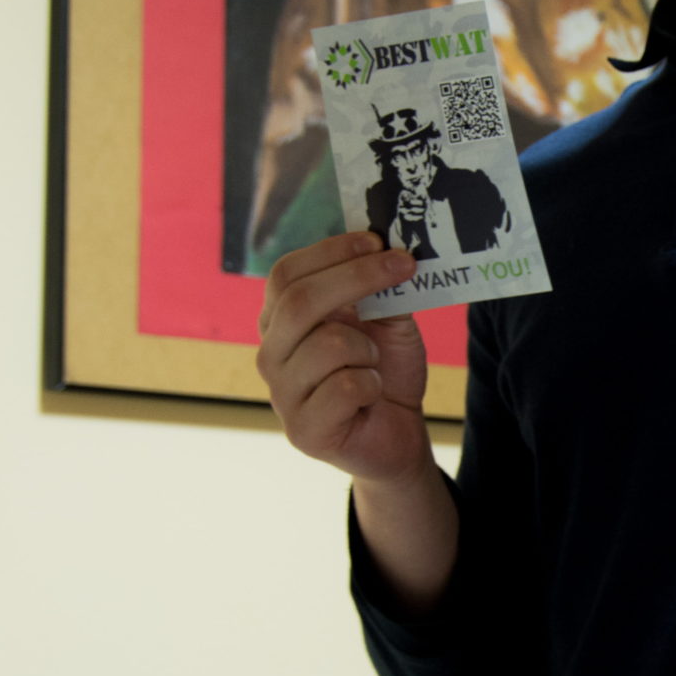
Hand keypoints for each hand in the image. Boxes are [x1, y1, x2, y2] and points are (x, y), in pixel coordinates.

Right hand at [256, 232, 428, 485]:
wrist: (398, 435)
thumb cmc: (385, 372)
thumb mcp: (387, 322)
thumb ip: (380, 289)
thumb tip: (388, 247)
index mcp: (281, 322)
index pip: (286, 274)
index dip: (330, 251)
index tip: (375, 239)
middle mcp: (271, 355)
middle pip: (300, 301)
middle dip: (358, 277)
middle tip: (404, 265)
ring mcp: (282, 394)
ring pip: (329, 345)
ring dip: (369, 349)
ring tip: (373, 365)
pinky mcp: (303, 430)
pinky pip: (347, 387)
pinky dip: (374, 385)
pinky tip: (371, 396)